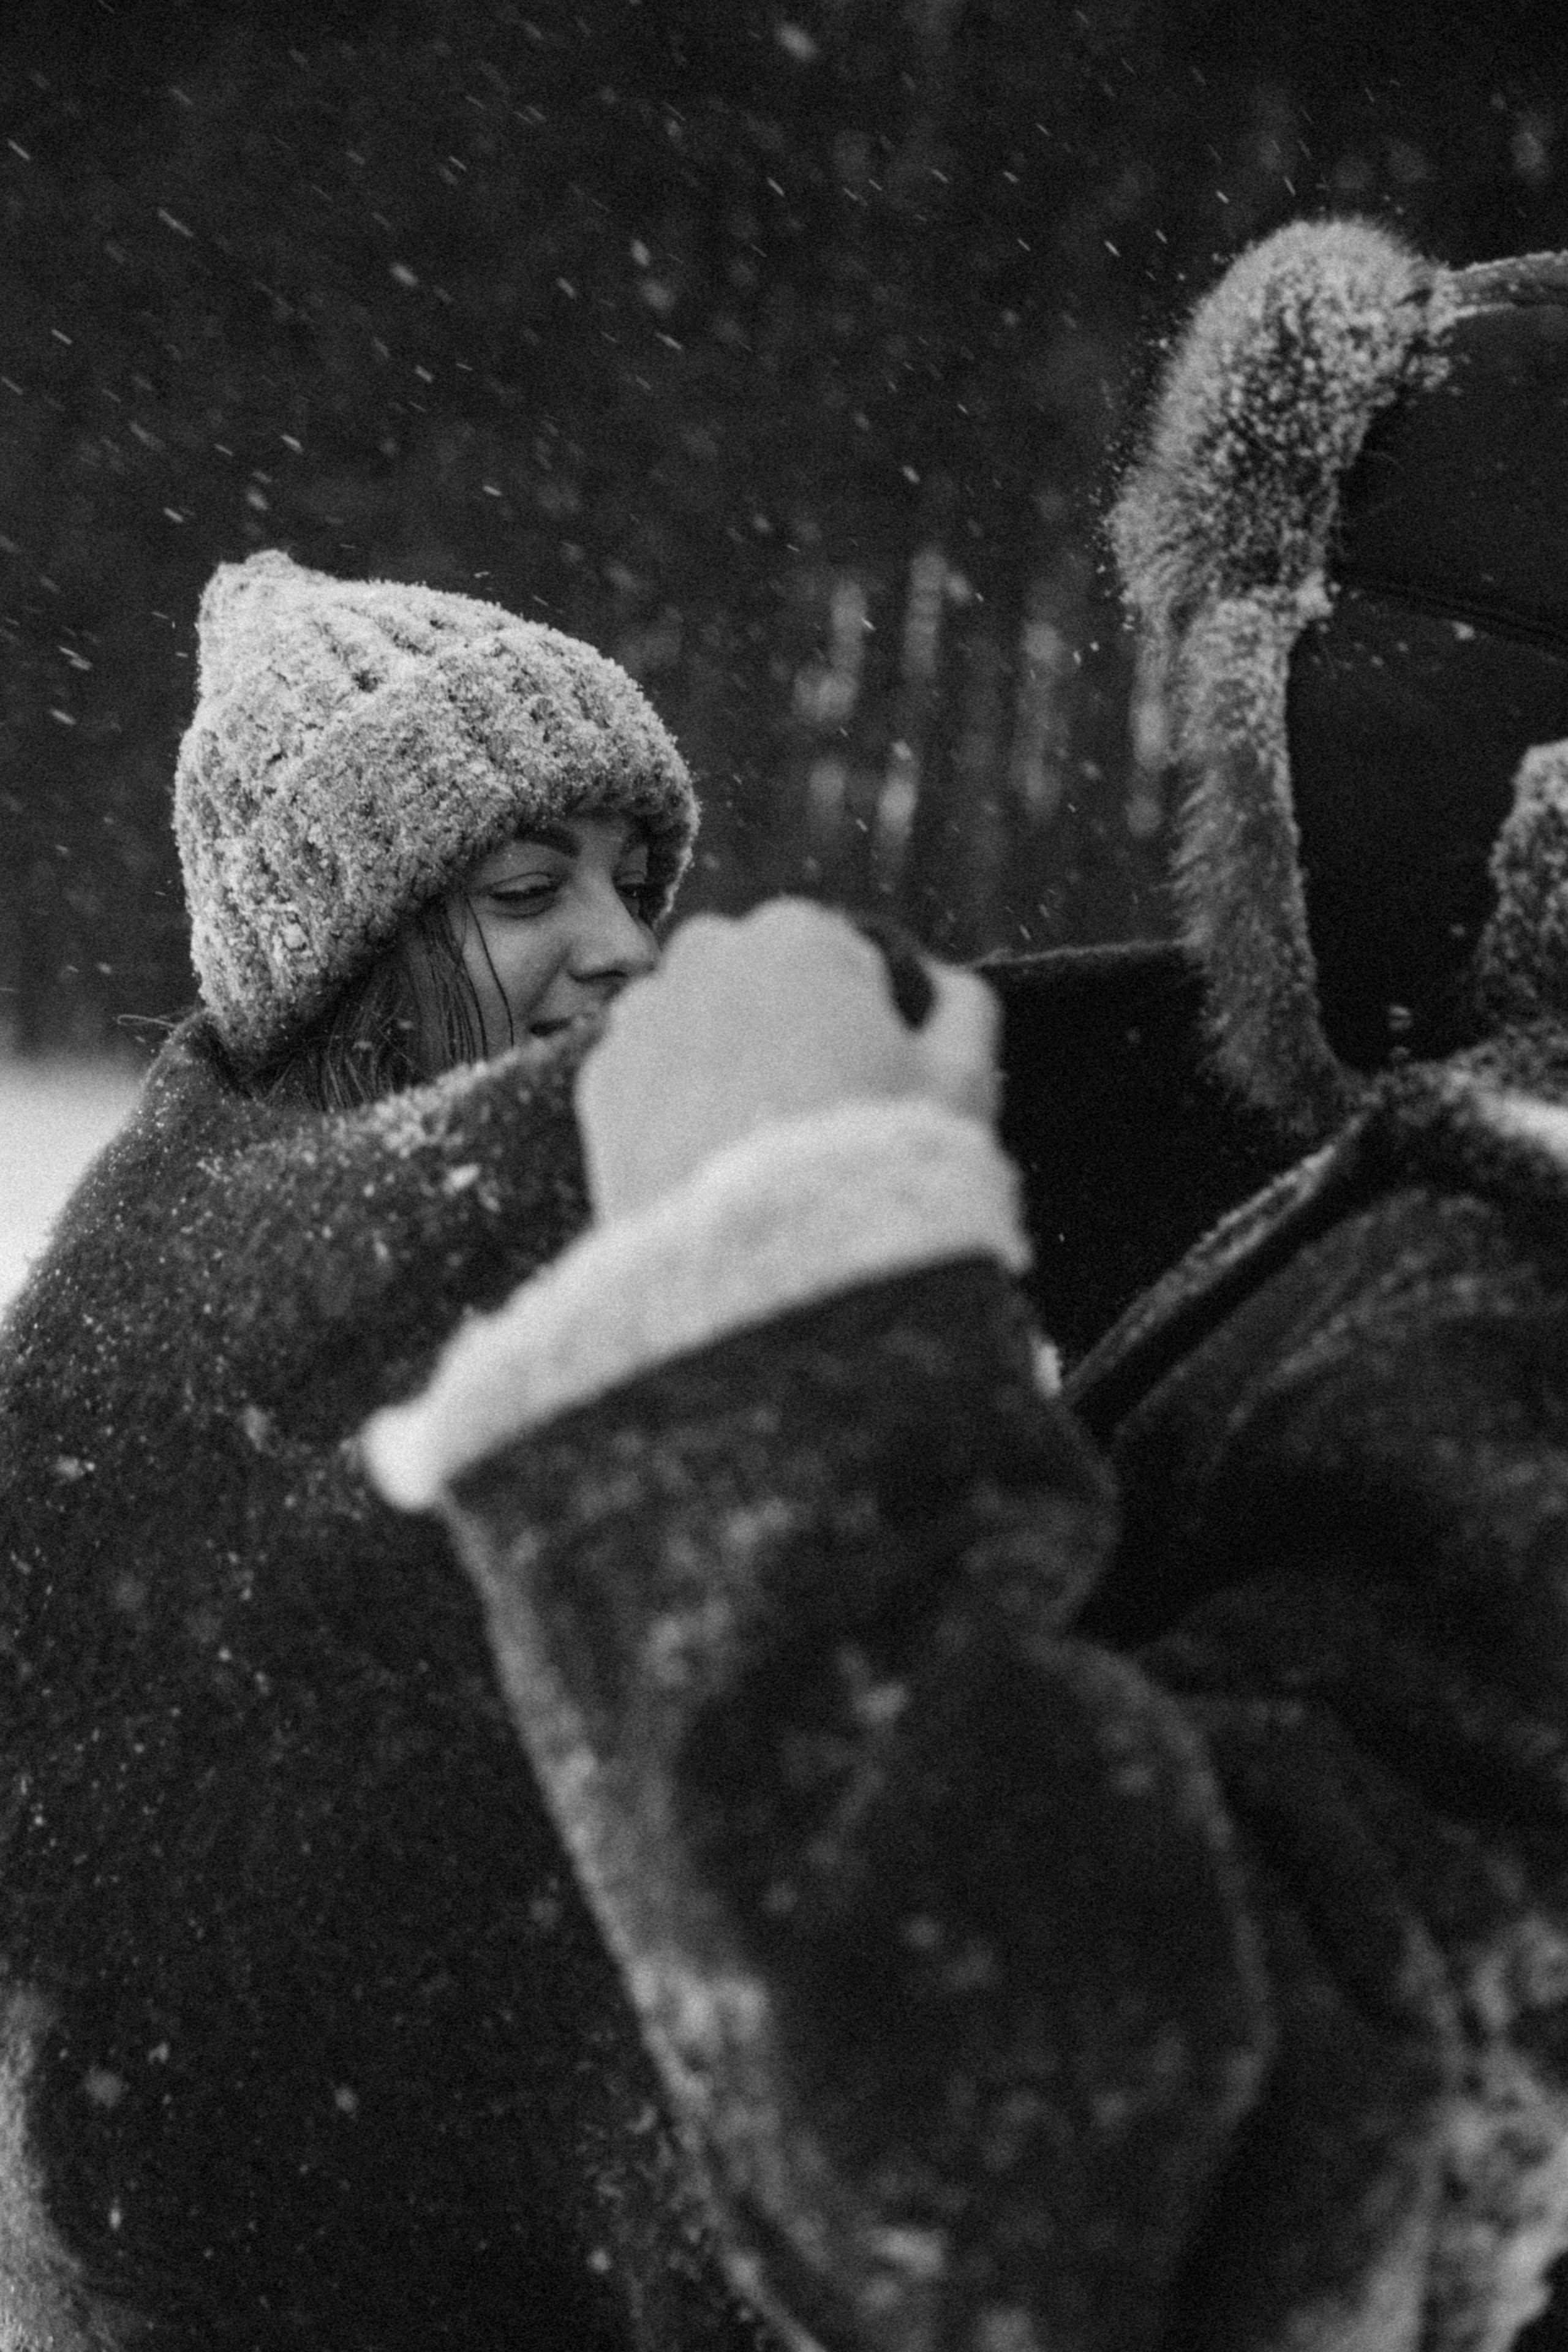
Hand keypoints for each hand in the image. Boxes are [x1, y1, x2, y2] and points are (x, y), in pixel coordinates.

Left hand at [577, 897, 1000, 1223]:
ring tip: (766, 1151)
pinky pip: (648, 1083)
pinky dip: (674, 1113)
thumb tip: (945, 988)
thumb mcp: (961, 1081)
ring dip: (726, 1066)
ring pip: (699, 1029)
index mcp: (800, 934)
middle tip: (823, 1120)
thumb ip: (963, 1007)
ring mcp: (641, 1018)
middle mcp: (705, 955)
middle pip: (762, 985)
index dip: (873, 1022)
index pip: (845, 958)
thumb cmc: (880, 1167)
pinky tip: (715, 1166)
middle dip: (789, 1031)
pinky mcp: (597, 1086)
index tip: (881, 1082)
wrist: (769, 1272)